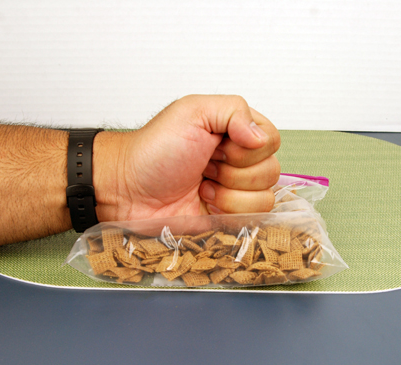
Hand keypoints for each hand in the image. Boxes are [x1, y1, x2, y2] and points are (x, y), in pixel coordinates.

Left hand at [93, 95, 280, 221]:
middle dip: (234, 170)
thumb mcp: (192, 112)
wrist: (129, 190)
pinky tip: (204, 202)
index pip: (271, 139)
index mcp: (236, 131)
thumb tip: (260, 137)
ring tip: (202, 185)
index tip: (217, 145)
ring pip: (266, 196)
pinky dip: (227, 211)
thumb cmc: (154, 150)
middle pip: (271, 170)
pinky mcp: (230, 216)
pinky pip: (254, 217)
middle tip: (204, 165)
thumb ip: (234, 110)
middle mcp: (240, 160)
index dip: (247, 147)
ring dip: (229, 193)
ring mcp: (236, 190)